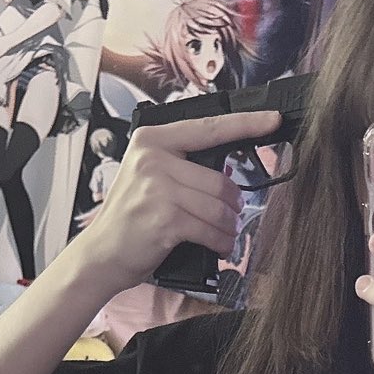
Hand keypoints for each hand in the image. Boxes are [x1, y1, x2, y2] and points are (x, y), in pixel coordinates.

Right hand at [73, 108, 280, 298]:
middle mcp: (153, 158)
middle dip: (232, 204)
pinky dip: (221, 242)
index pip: (209, 127)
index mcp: (151, 140)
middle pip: (219, 179)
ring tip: (225, 234)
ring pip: (219, 206)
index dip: (246, 123)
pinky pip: (210, 229)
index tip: (272, 119)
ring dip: (229, 227)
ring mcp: (158, 188)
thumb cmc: (130, 218)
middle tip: (230, 216)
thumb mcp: (148, 176)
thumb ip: (181, 165)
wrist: (101, 254)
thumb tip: (225, 168)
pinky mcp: (166, 219)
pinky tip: (219, 246)